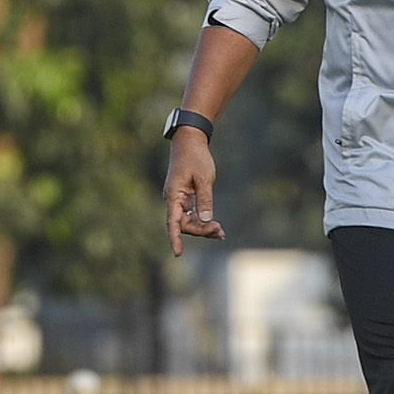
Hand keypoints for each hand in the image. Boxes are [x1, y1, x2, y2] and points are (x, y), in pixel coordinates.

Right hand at [165, 128, 223, 255]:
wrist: (190, 140)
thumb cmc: (195, 157)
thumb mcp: (203, 178)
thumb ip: (205, 200)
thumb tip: (205, 220)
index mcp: (173, 195)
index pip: (173, 222)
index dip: (175, 238)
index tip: (178, 253)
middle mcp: (174, 199)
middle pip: (184, 224)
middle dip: (201, 230)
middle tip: (220, 231)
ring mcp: (179, 199)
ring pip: (189, 220)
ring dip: (203, 227)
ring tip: (221, 232)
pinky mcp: (186, 197)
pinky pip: (193, 214)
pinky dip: (203, 220)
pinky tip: (215, 226)